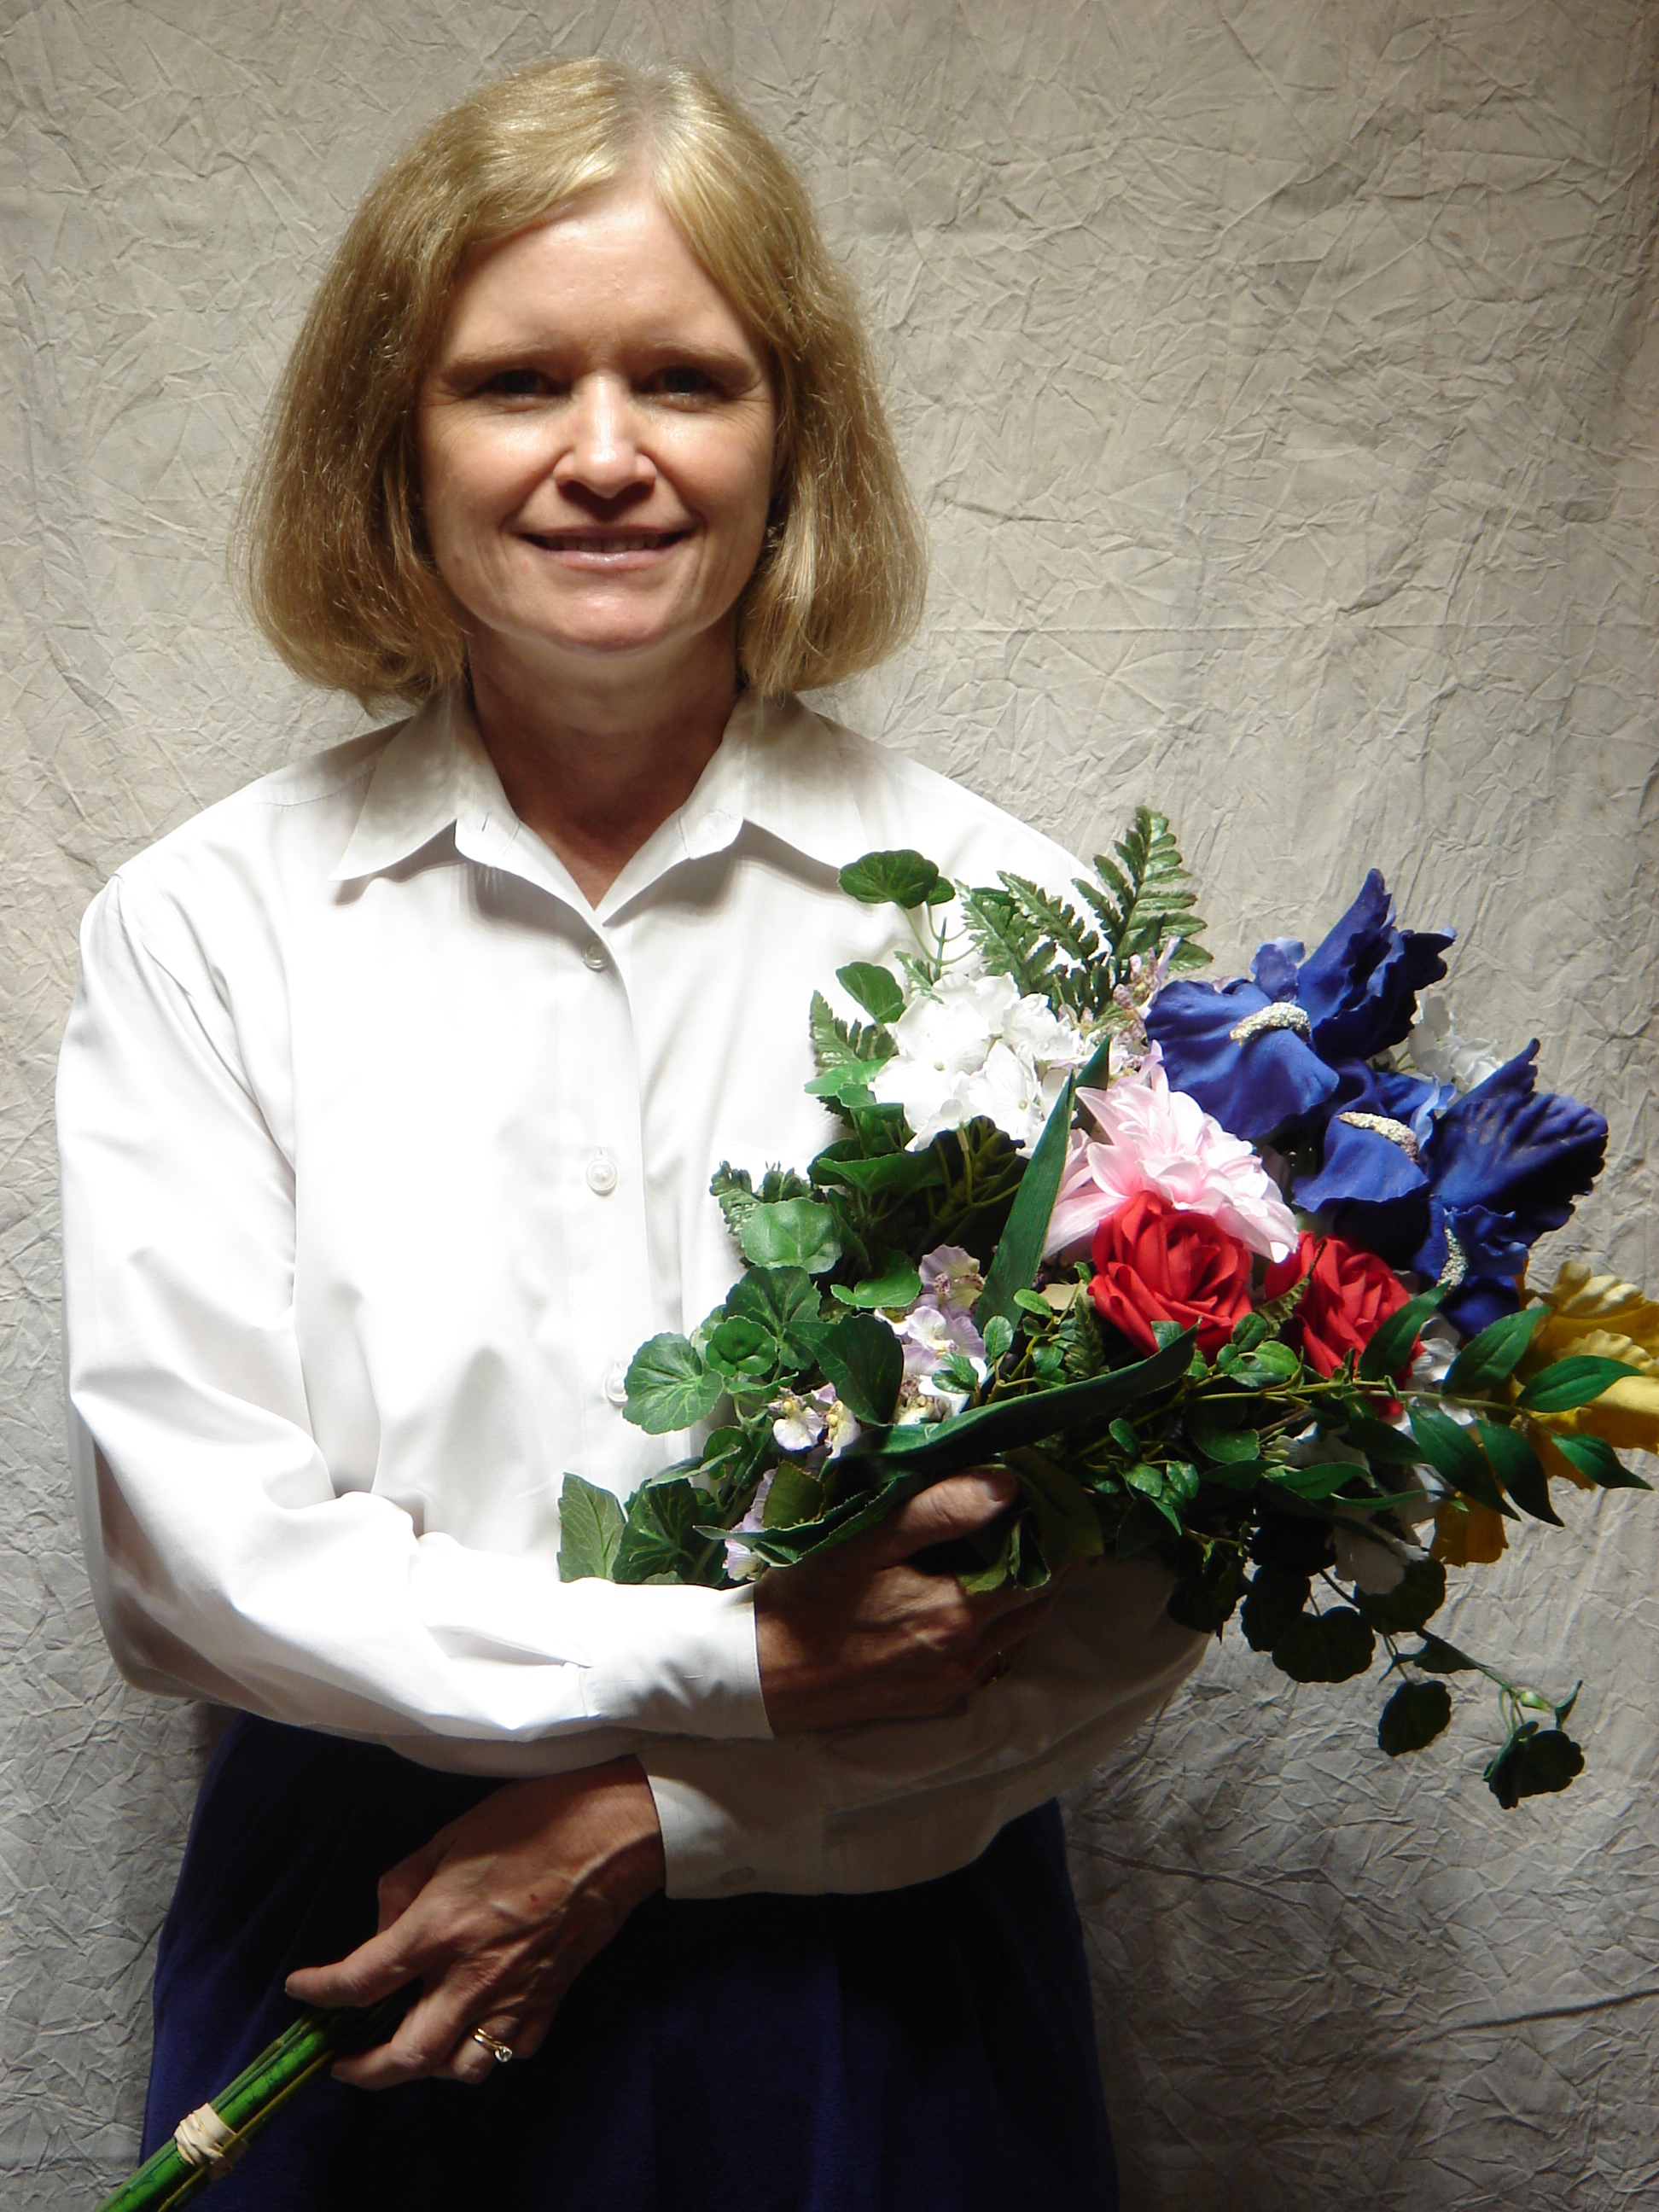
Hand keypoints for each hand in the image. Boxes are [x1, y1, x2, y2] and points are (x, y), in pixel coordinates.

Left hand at [284, 1756, 663, 2087]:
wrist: (611, 1831)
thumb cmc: (530, 1819)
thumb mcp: (450, 1835)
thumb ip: (404, 1884)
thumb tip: (385, 1926)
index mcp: (440, 1926)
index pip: (362, 1980)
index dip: (320, 1992)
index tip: (302, 1991)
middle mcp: (471, 1974)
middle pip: (404, 2054)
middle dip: (364, 2070)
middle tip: (345, 2061)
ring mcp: (513, 1995)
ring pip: (459, 2068)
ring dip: (427, 2069)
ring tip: (412, 2048)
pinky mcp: (549, 2001)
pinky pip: (508, 2051)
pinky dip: (482, 2052)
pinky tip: (472, 2029)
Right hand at [754, 1470, 1062, 1733]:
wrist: (764, 1675)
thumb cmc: (811, 1599)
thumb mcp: (868, 1541)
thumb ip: (940, 1511)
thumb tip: (1008, 1485)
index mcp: (957, 1613)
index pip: (1040, 1570)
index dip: (1056, 1532)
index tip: (1056, 1495)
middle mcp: (968, 1656)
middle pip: (1039, 1603)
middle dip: (1051, 1560)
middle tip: (1047, 1515)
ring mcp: (954, 1683)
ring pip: (1019, 1633)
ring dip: (1029, 1593)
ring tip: (1019, 1548)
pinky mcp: (937, 1699)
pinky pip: (992, 1658)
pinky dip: (1002, 1624)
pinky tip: (981, 1596)